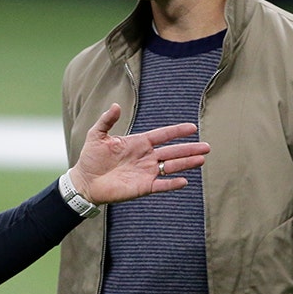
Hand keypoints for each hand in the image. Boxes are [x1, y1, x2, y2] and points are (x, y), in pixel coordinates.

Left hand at [69, 103, 209, 203]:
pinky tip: (184, 181)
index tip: (192, 127)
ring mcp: (146, 172)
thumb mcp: (97, 135)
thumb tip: (116, 105)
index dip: (177, 131)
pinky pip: (161, 185)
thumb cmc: (91, 157)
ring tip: (201, 160)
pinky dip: (172, 184)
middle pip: (172, 151)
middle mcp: (146, 157)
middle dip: (189, 149)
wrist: (85, 181)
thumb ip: (107, 120)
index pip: (162, 135)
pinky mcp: (143, 187)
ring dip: (186, 163)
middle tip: (207, 147)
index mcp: (138, 143)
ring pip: (171, 167)